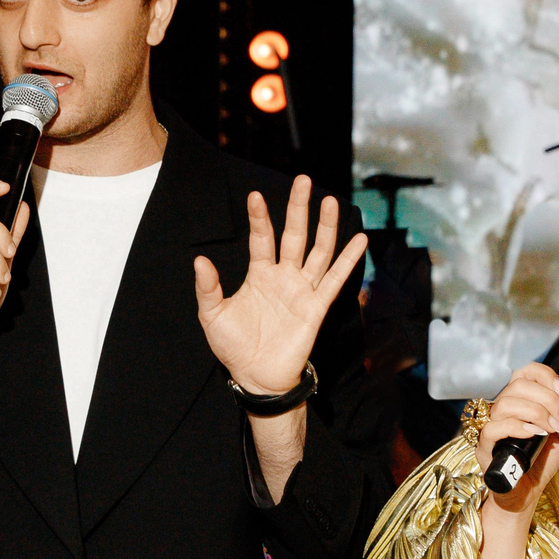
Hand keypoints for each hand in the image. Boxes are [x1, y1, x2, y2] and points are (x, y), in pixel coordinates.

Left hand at [194, 176, 367, 394]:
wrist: (257, 377)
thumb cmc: (234, 347)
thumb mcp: (213, 316)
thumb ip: (208, 288)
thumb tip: (200, 260)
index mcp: (259, 275)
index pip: (261, 238)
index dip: (259, 218)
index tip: (255, 195)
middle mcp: (284, 277)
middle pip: (294, 235)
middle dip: (298, 209)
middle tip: (303, 180)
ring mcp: (302, 290)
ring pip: (318, 252)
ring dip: (325, 227)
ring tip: (329, 201)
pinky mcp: (316, 307)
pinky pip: (335, 280)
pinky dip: (348, 260)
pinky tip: (359, 239)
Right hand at [477, 363, 558, 521]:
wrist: (528, 493)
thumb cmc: (541, 461)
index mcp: (520, 400)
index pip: (526, 372)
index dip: (547, 377)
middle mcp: (502, 409)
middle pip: (518, 385)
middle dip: (548, 400)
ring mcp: (491, 427)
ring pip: (506, 403)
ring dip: (536, 414)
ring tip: (552, 430)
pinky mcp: (484, 448)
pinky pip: (494, 428)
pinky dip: (517, 428)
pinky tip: (535, 435)